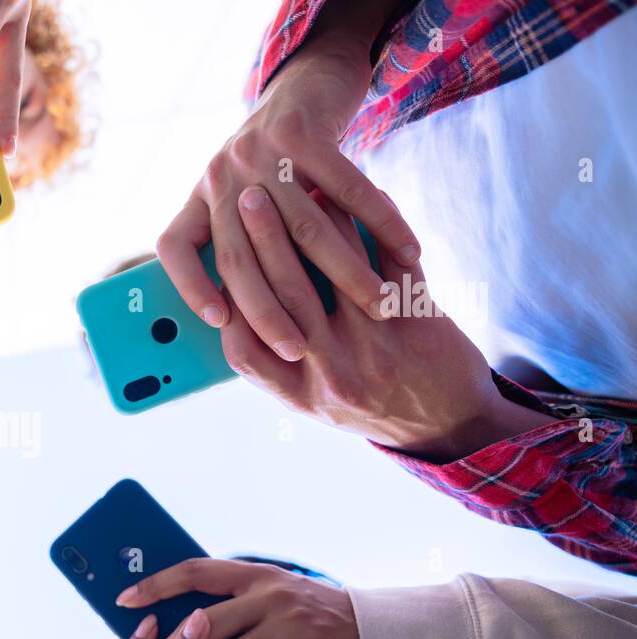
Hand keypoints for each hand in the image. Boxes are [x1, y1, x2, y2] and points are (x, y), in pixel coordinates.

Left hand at [118, 559, 360, 638]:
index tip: (122, 599)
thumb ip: (229, 605)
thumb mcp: (268, 596)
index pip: (195, 571)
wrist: (367, 631)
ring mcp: (290, 624)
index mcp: (254, 574)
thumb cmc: (301, 618)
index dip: (157, 583)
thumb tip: (169, 630)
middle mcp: (270, 593)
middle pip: (204, 625)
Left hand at [157, 27, 419, 360]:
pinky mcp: (304, 132)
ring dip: (346, 276)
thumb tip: (259, 330)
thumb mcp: (249, 202)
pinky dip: (383, 224)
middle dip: (271, 313)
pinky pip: (348, 190)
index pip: (173, 246)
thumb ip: (247, 251)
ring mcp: (260, 152)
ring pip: (304, 230)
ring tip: (378, 310)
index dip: (189, 287)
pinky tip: (409, 253)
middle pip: (239, 256)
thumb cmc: (281, 167)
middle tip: (301, 353)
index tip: (219, 325)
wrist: (307, 83)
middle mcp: (221, 175)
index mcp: (201, 199)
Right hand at [222, 195, 555, 461]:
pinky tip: (359, 197)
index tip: (218, 255)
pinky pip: (394, 261)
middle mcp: (335, 374)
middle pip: (289, 295)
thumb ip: (276, 367)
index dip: (226, 299)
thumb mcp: (314, 403)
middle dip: (263, 239)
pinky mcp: (422, 323)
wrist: (451, 425)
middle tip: (247, 196)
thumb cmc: (370, 406)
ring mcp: (380, 348)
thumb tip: (234, 311)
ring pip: (339, 270)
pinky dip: (376, 223)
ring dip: (316, 220)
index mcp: (301, 396)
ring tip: (295, 182)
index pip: (244, 348)